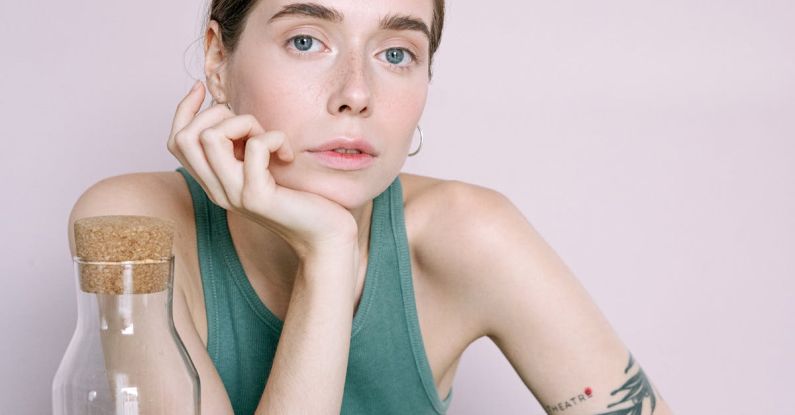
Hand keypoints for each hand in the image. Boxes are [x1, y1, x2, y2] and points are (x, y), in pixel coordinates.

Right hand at [167, 81, 357, 256]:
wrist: (324, 235)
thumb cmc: (300, 197)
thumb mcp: (262, 167)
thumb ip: (241, 146)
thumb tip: (227, 107)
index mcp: (214, 182)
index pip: (176, 142)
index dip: (184, 109)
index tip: (203, 89)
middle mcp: (217, 190)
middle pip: (186, 137)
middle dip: (218, 114)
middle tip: (254, 127)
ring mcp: (234, 195)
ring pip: (211, 137)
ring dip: (245, 124)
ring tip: (271, 140)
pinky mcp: (257, 196)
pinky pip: (256, 146)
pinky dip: (274, 138)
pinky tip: (288, 154)